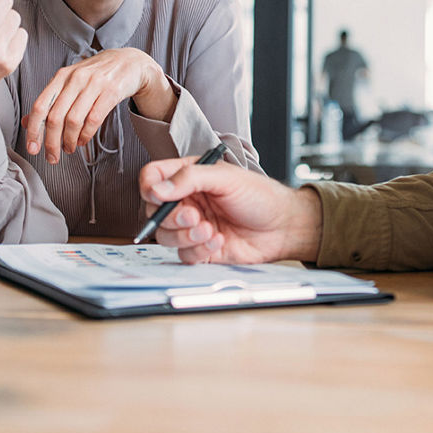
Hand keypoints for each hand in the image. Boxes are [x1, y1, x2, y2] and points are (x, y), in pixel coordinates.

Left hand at [23, 48, 175, 163]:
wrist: (130, 62)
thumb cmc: (98, 75)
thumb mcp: (71, 82)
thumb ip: (50, 101)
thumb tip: (27, 122)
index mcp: (62, 76)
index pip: (40, 106)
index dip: (33, 130)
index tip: (32, 148)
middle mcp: (76, 78)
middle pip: (55, 117)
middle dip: (51, 142)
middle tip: (52, 157)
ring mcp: (94, 84)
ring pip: (74, 120)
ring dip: (69, 140)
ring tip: (70, 148)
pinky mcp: (111, 92)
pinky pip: (94, 119)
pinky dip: (86, 135)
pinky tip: (83, 140)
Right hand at [139, 157, 322, 264]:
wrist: (283, 226)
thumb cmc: (260, 196)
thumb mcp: (226, 178)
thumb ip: (190, 178)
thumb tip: (158, 188)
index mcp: (189, 177)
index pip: (153, 178)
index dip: (149, 187)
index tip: (158, 195)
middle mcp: (187, 202)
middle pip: (154, 212)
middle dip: (171, 217)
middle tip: (193, 216)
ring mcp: (192, 227)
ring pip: (166, 237)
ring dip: (185, 235)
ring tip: (209, 229)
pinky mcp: (201, 250)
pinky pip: (184, 255)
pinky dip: (199, 250)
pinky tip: (219, 240)